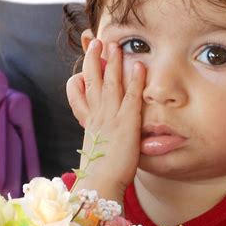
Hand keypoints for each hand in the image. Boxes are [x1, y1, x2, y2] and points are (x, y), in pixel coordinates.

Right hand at [66, 39, 145, 201]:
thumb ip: (100, 135)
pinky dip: (135, 80)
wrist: (100, 184)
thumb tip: (103, 130)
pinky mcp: (127, 123)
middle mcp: (98, 115)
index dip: (86, 72)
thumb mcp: (97, 148)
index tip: (87, 58)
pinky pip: (132, 96)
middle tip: (96, 42)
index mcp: (90, 120)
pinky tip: (139, 66)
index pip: (86, 90)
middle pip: (94, 81)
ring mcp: (111, 117)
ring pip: (110, 83)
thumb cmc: (101, 171)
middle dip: (94, 60)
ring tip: (114, 46)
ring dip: (113, 63)